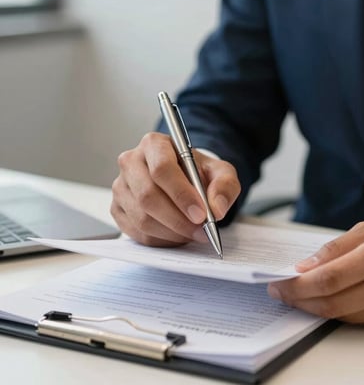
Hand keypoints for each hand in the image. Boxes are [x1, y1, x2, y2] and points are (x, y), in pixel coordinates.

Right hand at [111, 132, 239, 246]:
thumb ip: (225, 186)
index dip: (181, 194)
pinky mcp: (117, 208)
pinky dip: (160, 240)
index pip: (161, 169)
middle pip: (147, 196)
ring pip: (142, 218)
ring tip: (192, 233)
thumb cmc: (198, 173)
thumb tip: (217, 208)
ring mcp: (120, 186)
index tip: (201, 214)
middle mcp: (131, 162)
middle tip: (201, 231)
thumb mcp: (220, 172)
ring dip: (171, 233)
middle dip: (178, 220)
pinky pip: (136, 232)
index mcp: (154, 144)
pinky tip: (176, 235)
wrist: (183, 179)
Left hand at [267, 221, 363, 325]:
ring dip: (313, 308)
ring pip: (343, 316)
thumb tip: (304, 268)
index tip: (278, 284)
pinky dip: (333, 311)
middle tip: (280, 292)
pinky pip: (356, 319)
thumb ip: (335, 249)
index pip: (329, 279)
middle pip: (334, 303)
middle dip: (299, 300)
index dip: (299, 285)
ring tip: (295, 295)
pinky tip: (318, 300)